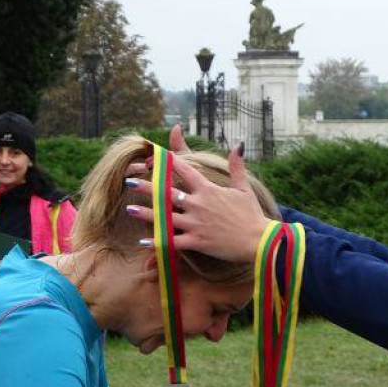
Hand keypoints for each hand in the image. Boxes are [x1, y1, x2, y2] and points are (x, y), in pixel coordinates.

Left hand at [124, 131, 271, 263]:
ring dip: (145, 214)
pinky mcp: (197, 242)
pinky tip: (142, 241)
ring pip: (165, 217)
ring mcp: (196, 224)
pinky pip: (172, 242)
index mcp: (208, 190)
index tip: (153, 156)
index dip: (168, 162)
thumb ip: (237, 167)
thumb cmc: (252, 215)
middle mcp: (198, 204)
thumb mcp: (244, 188)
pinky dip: (157, 242)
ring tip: (129, 209)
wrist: (259, 240)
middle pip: (167, 193)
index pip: (185, 170)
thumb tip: (238, 144)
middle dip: (147, 187)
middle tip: (129, 181)